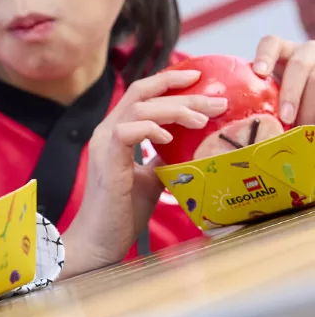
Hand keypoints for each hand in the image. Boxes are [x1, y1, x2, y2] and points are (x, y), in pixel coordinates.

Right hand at [63, 69, 226, 275]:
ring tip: (203, 118)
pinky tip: (169, 137)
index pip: (141, 93)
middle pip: (143, 94)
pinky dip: (151, 129)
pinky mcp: (107, 161)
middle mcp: (107, 131)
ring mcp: (104, 144)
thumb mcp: (151, 178)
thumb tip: (190, 145)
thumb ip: (162, 157)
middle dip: (183, 92)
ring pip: (139, 109)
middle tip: (217, 98)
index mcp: (116, 131)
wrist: (99, 241)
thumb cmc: (123, 212)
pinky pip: (128, 132)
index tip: (198, 76)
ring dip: (175, 109)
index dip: (168, 80)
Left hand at [253, 36, 314, 124]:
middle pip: (299, 66)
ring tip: (305, 127)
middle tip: (286, 118)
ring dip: (310, 105)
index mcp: (281, 49)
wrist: (309, 90)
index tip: (259, 73)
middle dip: (292, 93)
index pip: (271, 43)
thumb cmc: (283, 92)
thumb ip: (260, 94)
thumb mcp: (272, 87)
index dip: (265, 56)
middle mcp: (305, 51)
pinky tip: (312, 125)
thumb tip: (246, 123)